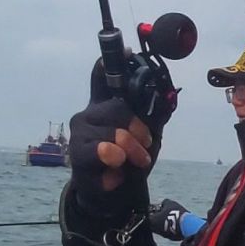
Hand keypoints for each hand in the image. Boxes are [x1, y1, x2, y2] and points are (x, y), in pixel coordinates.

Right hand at [66, 67, 160, 220]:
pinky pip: (105, 157)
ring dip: (131, 153)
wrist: (114, 197)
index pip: (102, 77)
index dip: (111, 61)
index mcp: (105, 105)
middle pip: (117, 110)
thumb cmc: (129, 162)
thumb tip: (167, 97)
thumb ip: (153, 117)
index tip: (126, 49)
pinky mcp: (77, 155)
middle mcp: (88, 114)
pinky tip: (115, 175)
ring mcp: (80, 134)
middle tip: (145, 147)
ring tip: (133, 163)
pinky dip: (117, 169)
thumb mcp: (147, 138)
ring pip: (112, 136)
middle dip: (137, 132)